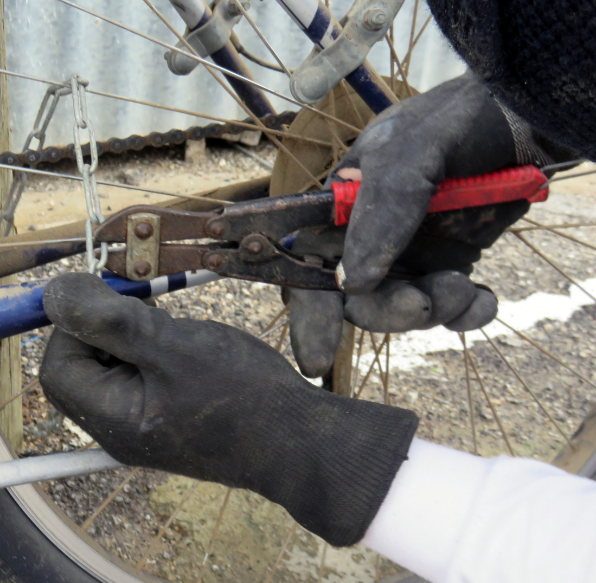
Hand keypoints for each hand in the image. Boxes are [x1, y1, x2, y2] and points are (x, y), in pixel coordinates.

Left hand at [40, 273, 417, 545]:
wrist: (301, 443)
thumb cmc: (242, 398)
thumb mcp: (171, 347)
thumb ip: (109, 322)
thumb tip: (55, 295)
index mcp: (111, 419)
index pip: (58, 367)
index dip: (71, 326)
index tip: (106, 296)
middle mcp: (119, 428)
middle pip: (82, 366)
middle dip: (106, 328)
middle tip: (146, 309)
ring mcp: (144, 424)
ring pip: (115, 365)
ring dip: (135, 335)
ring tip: (176, 330)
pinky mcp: (168, 415)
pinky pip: (142, 374)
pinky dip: (155, 349)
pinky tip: (188, 343)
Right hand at [289, 72, 575, 377]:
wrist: (532, 114)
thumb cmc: (461, 118)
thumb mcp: (410, 152)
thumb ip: (379, 211)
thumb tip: (352, 283)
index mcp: (342, 205)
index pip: (310, 265)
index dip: (310, 314)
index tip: (317, 358)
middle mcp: (371, 233)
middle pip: (359, 298)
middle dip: (387, 311)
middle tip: (420, 304)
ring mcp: (414, 250)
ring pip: (406, 307)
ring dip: (433, 309)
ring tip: (462, 287)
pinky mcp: (455, 261)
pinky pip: (452, 308)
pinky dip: (467, 313)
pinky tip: (482, 298)